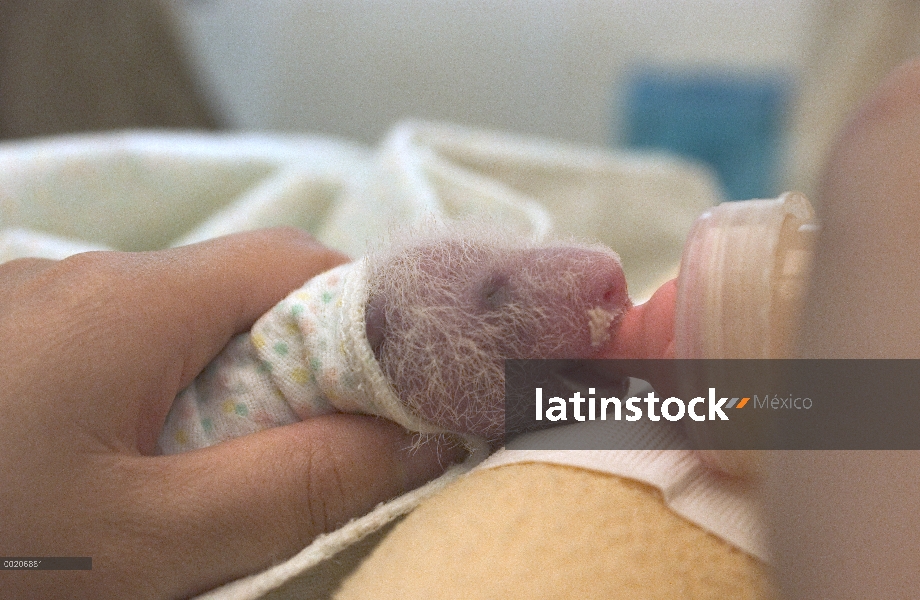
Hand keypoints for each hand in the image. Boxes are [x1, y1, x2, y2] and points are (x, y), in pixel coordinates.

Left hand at [0, 228, 463, 598]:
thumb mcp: (158, 544)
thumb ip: (300, 483)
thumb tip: (418, 435)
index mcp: (128, 303)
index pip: (297, 264)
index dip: (370, 319)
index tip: (406, 397)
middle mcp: (88, 282)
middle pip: (249, 295)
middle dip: (309, 370)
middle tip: (316, 462)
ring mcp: (49, 312)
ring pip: (194, 331)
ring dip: (241, 396)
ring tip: (225, 485)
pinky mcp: (24, 349)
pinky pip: (136, 355)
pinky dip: (178, 406)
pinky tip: (151, 474)